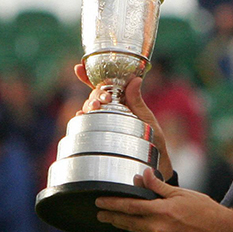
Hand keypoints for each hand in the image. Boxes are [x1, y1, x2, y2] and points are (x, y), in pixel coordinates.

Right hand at [73, 64, 172, 179]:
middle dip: (95, 93)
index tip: (79, 67)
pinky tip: (80, 116)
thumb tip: (135, 79)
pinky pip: (85, 125)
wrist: (154, 164)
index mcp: (122, 102)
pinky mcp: (99, 135)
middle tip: (103, 99)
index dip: (89, 76)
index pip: (104, 85)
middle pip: (95, 95)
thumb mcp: (146, 118)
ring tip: (94, 107)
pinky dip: (80, 119)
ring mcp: (104, 122)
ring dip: (88, 104)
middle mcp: (110, 110)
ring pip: (89, 108)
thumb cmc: (153, 140)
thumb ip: (137, 101)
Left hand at [96, 168, 232, 231]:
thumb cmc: (202, 208)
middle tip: (99, 213)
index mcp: (161, 212)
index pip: (130, 207)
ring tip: (116, 217)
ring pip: (138, 231)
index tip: (99, 202)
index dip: (113, 204)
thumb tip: (142, 175)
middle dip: (112, 217)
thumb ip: (158, 186)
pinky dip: (145, 230)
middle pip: (128, 222)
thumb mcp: (180, 193)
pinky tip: (144, 225)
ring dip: (127, 224)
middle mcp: (158, 229)